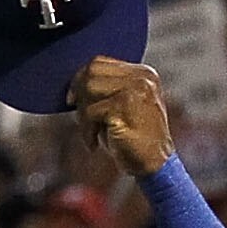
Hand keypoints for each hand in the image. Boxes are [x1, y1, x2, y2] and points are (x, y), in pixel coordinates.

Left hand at [68, 53, 173, 180]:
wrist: (155, 164)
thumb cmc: (134, 138)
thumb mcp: (122, 107)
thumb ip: (106, 90)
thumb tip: (75, 84)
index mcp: (143, 74)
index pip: (99, 63)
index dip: (79, 79)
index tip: (72, 100)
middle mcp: (141, 78)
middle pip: (91, 72)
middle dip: (79, 96)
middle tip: (82, 120)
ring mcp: (135, 90)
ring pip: (88, 89)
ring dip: (82, 115)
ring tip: (91, 133)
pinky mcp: (125, 107)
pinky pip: (90, 112)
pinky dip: (86, 131)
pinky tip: (94, 144)